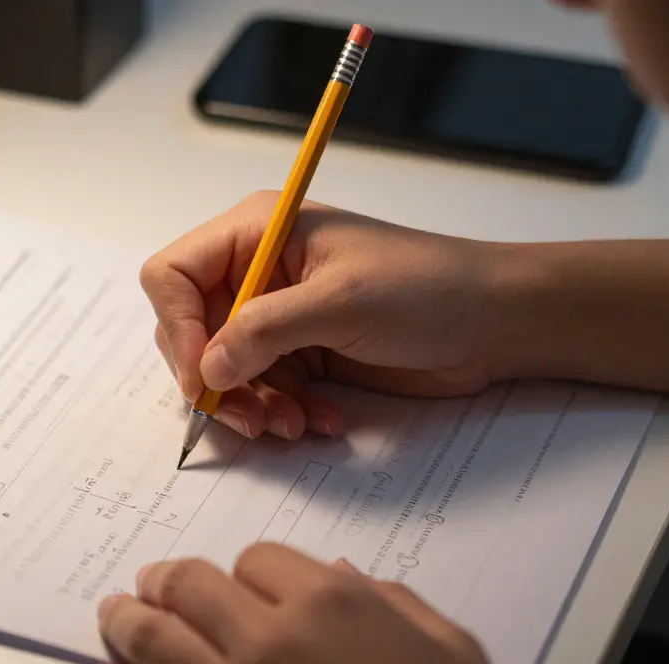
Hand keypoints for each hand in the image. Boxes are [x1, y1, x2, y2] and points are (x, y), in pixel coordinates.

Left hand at [90, 543, 514, 663]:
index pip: (257, 560)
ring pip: (154, 643)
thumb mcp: (449, 647)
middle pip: (190, 588)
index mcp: (330, 604)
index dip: (249, 570)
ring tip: (114, 614)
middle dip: (167, 580)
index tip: (247, 583)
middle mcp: (269, 644)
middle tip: (151, 583)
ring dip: (127, 623)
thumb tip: (344, 577)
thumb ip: (390, 603)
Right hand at [143, 193, 668, 433]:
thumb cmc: (428, 286)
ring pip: (226, 371)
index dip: (179, 328)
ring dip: (251, 406)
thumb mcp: (341, 301)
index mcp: (258, 232)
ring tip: (290, 426)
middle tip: (250, 417)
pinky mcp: (303, 352)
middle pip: (192, 330)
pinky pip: (265, 391)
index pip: (174, 275)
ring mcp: (280, 315)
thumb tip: (207, 370)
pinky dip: (283, 412)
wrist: (494, 321)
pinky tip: (320, 420)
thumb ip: (265, 330)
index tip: (204, 377)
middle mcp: (259, 271)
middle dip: (216, 381)